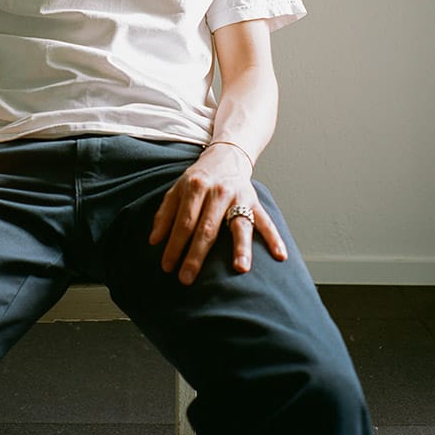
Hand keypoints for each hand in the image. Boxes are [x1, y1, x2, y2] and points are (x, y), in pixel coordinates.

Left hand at [148, 144, 286, 284]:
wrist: (226, 156)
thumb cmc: (199, 178)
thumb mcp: (177, 189)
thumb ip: (165, 214)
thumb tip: (154, 241)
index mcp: (196, 187)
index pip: (184, 221)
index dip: (174, 245)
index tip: (167, 266)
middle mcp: (218, 192)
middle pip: (207, 228)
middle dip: (196, 255)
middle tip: (187, 278)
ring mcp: (239, 197)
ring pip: (239, 225)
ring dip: (240, 247)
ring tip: (240, 268)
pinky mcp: (255, 202)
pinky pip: (266, 222)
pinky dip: (274, 238)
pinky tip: (280, 256)